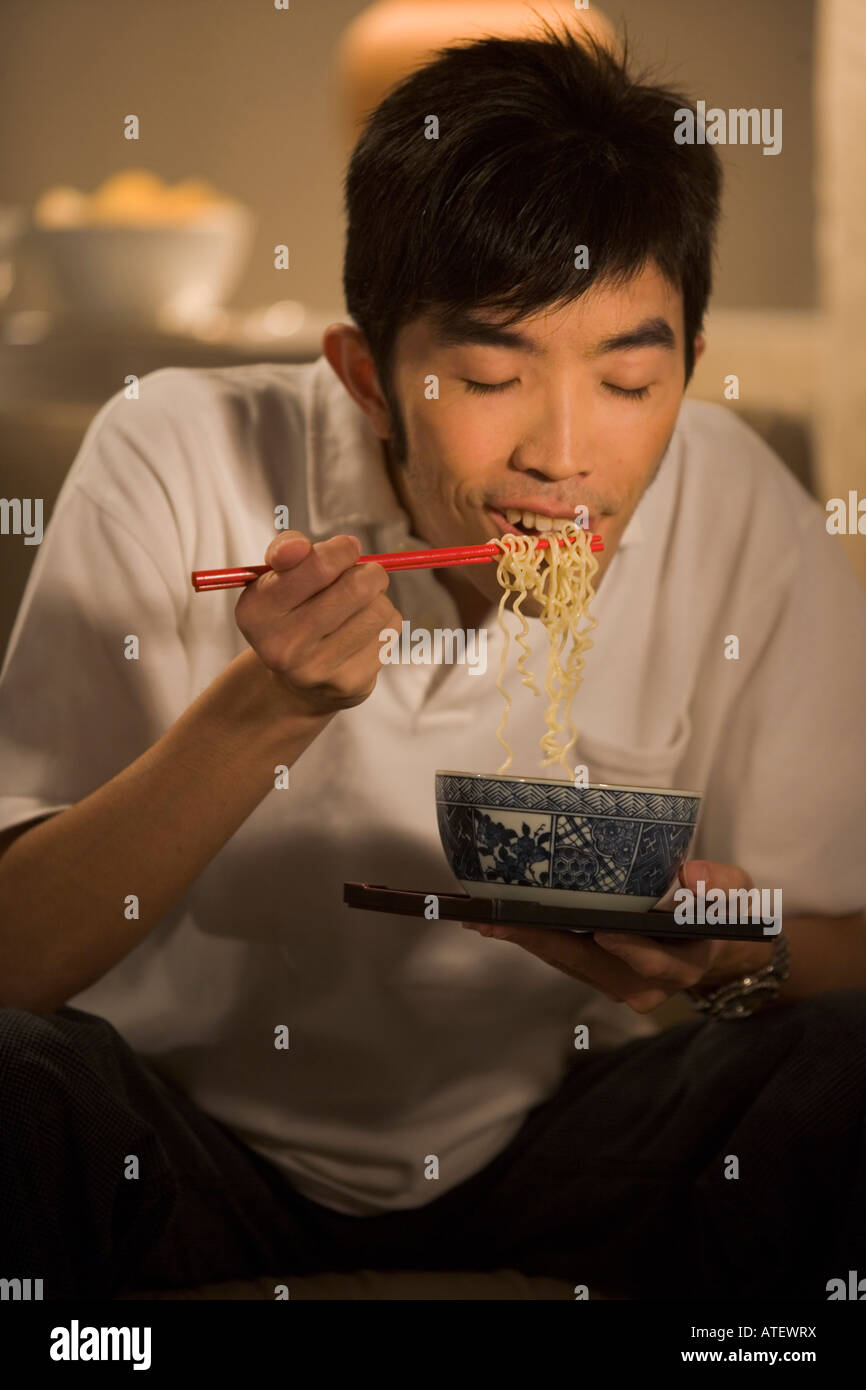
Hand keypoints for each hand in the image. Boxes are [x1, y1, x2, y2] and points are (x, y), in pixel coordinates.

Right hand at [235, 531, 402, 717]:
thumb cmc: (291, 613)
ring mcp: (317, 670)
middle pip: (357, 587)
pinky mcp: (350, 684)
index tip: (347, 550)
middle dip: (370, 572)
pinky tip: (364, 631)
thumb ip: (286, 550)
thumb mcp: (276, 578)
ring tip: (360, 606)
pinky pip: (390, 632)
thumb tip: (299, 546)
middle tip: (365, 575)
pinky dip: (385, 622)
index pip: (318, 566)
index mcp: (258, 612)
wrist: (296, 682)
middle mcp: (282, 646)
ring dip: (378, 598)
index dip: (342, 550)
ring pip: (380, 609)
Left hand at [462, 860, 775, 1013]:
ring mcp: (618, 985)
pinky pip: (562, 958)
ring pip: (567, 962)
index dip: (628, 948)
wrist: (716, 947)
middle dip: (540, 941)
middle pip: (588, 963)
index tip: (602, 928)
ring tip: (484, 918)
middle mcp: (646, 985)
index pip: (652, 961)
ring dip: (525, 940)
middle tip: (496, 921)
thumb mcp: (738, 892)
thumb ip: (721, 884)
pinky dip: (532, 939)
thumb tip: (692, 874)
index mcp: (684, 963)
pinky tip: (500, 922)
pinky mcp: (598, 976)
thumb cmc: (723, 912)